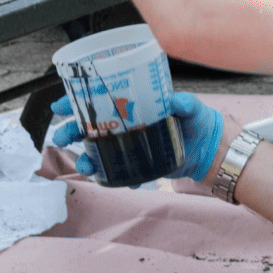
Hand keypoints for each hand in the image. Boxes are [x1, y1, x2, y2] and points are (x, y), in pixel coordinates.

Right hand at [51, 92, 223, 182]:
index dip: (76, 99)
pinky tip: (103, 175)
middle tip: (60, 137)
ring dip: (84, 155)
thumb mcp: (193, 108)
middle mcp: (128, 122)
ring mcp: (131, 142)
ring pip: (97, 148)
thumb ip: (185, 104)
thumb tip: (176, 101)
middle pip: (90, 124)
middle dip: (71, 130)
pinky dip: (107, 173)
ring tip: (82, 162)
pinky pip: (115, 167)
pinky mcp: (137, 161)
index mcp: (134, 103)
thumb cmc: (200, 122)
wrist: (211, 150)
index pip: (100, 97)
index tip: (61, 104)